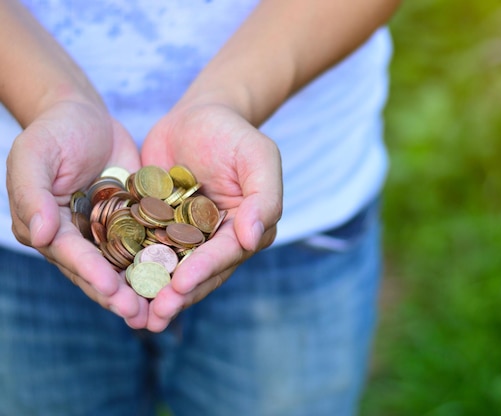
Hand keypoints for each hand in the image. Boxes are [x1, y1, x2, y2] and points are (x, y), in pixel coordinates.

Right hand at [6, 100, 148, 327]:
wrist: (86, 115)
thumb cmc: (54, 131)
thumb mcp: (34, 154)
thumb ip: (31, 194)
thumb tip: (39, 236)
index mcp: (48, 228)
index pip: (69, 255)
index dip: (89, 273)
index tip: (110, 290)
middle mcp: (77, 238)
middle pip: (98, 271)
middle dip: (119, 295)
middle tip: (141, 315)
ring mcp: (106, 233)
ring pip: (125, 266)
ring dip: (142, 289)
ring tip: (163, 311)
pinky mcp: (133, 222)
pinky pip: (148, 244)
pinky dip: (161, 262)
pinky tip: (181, 278)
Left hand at [141, 103, 282, 331]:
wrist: (199, 115)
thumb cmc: (234, 134)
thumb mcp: (259, 156)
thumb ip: (264, 197)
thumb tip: (254, 238)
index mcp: (245, 228)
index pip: (226, 253)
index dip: (205, 270)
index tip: (182, 283)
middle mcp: (217, 239)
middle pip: (199, 272)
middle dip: (178, 294)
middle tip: (156, 315)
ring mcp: (186, 237)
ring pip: (171, 269)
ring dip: (155, 293)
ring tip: (135, 315)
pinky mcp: (158, 228)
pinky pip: (145, 250)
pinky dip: (132, 269)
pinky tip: (115, 285)